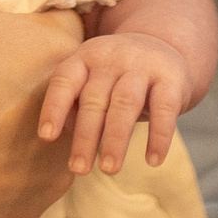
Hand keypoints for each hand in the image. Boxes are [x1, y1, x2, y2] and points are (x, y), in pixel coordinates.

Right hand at [0, 0, 83, 217]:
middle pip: (63, 80)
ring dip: (24, 119)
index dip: (29, 20)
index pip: (66, 26)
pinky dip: (3, 168)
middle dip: (27, 70)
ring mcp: (43, 180)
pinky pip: (26, 185)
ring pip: (53, 134)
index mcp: (55, 56)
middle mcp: (67, 122)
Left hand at [39, 31, 187, 173]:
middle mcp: (112, 58)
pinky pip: (164, 110)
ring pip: (125, 103)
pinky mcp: (171, 79)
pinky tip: (153, 160)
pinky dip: (159, 137)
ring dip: (115, 139)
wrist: (165, 47)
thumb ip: (76, 102)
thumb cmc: (117, 76)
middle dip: (85, 137)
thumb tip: (64, 132)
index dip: (54, 107)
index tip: (46, 136)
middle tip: (79, 169)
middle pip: (94, 99)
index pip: (64, 80)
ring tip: (108, 170)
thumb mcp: (93, 79)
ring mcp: (143, 66)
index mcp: (86, 57)